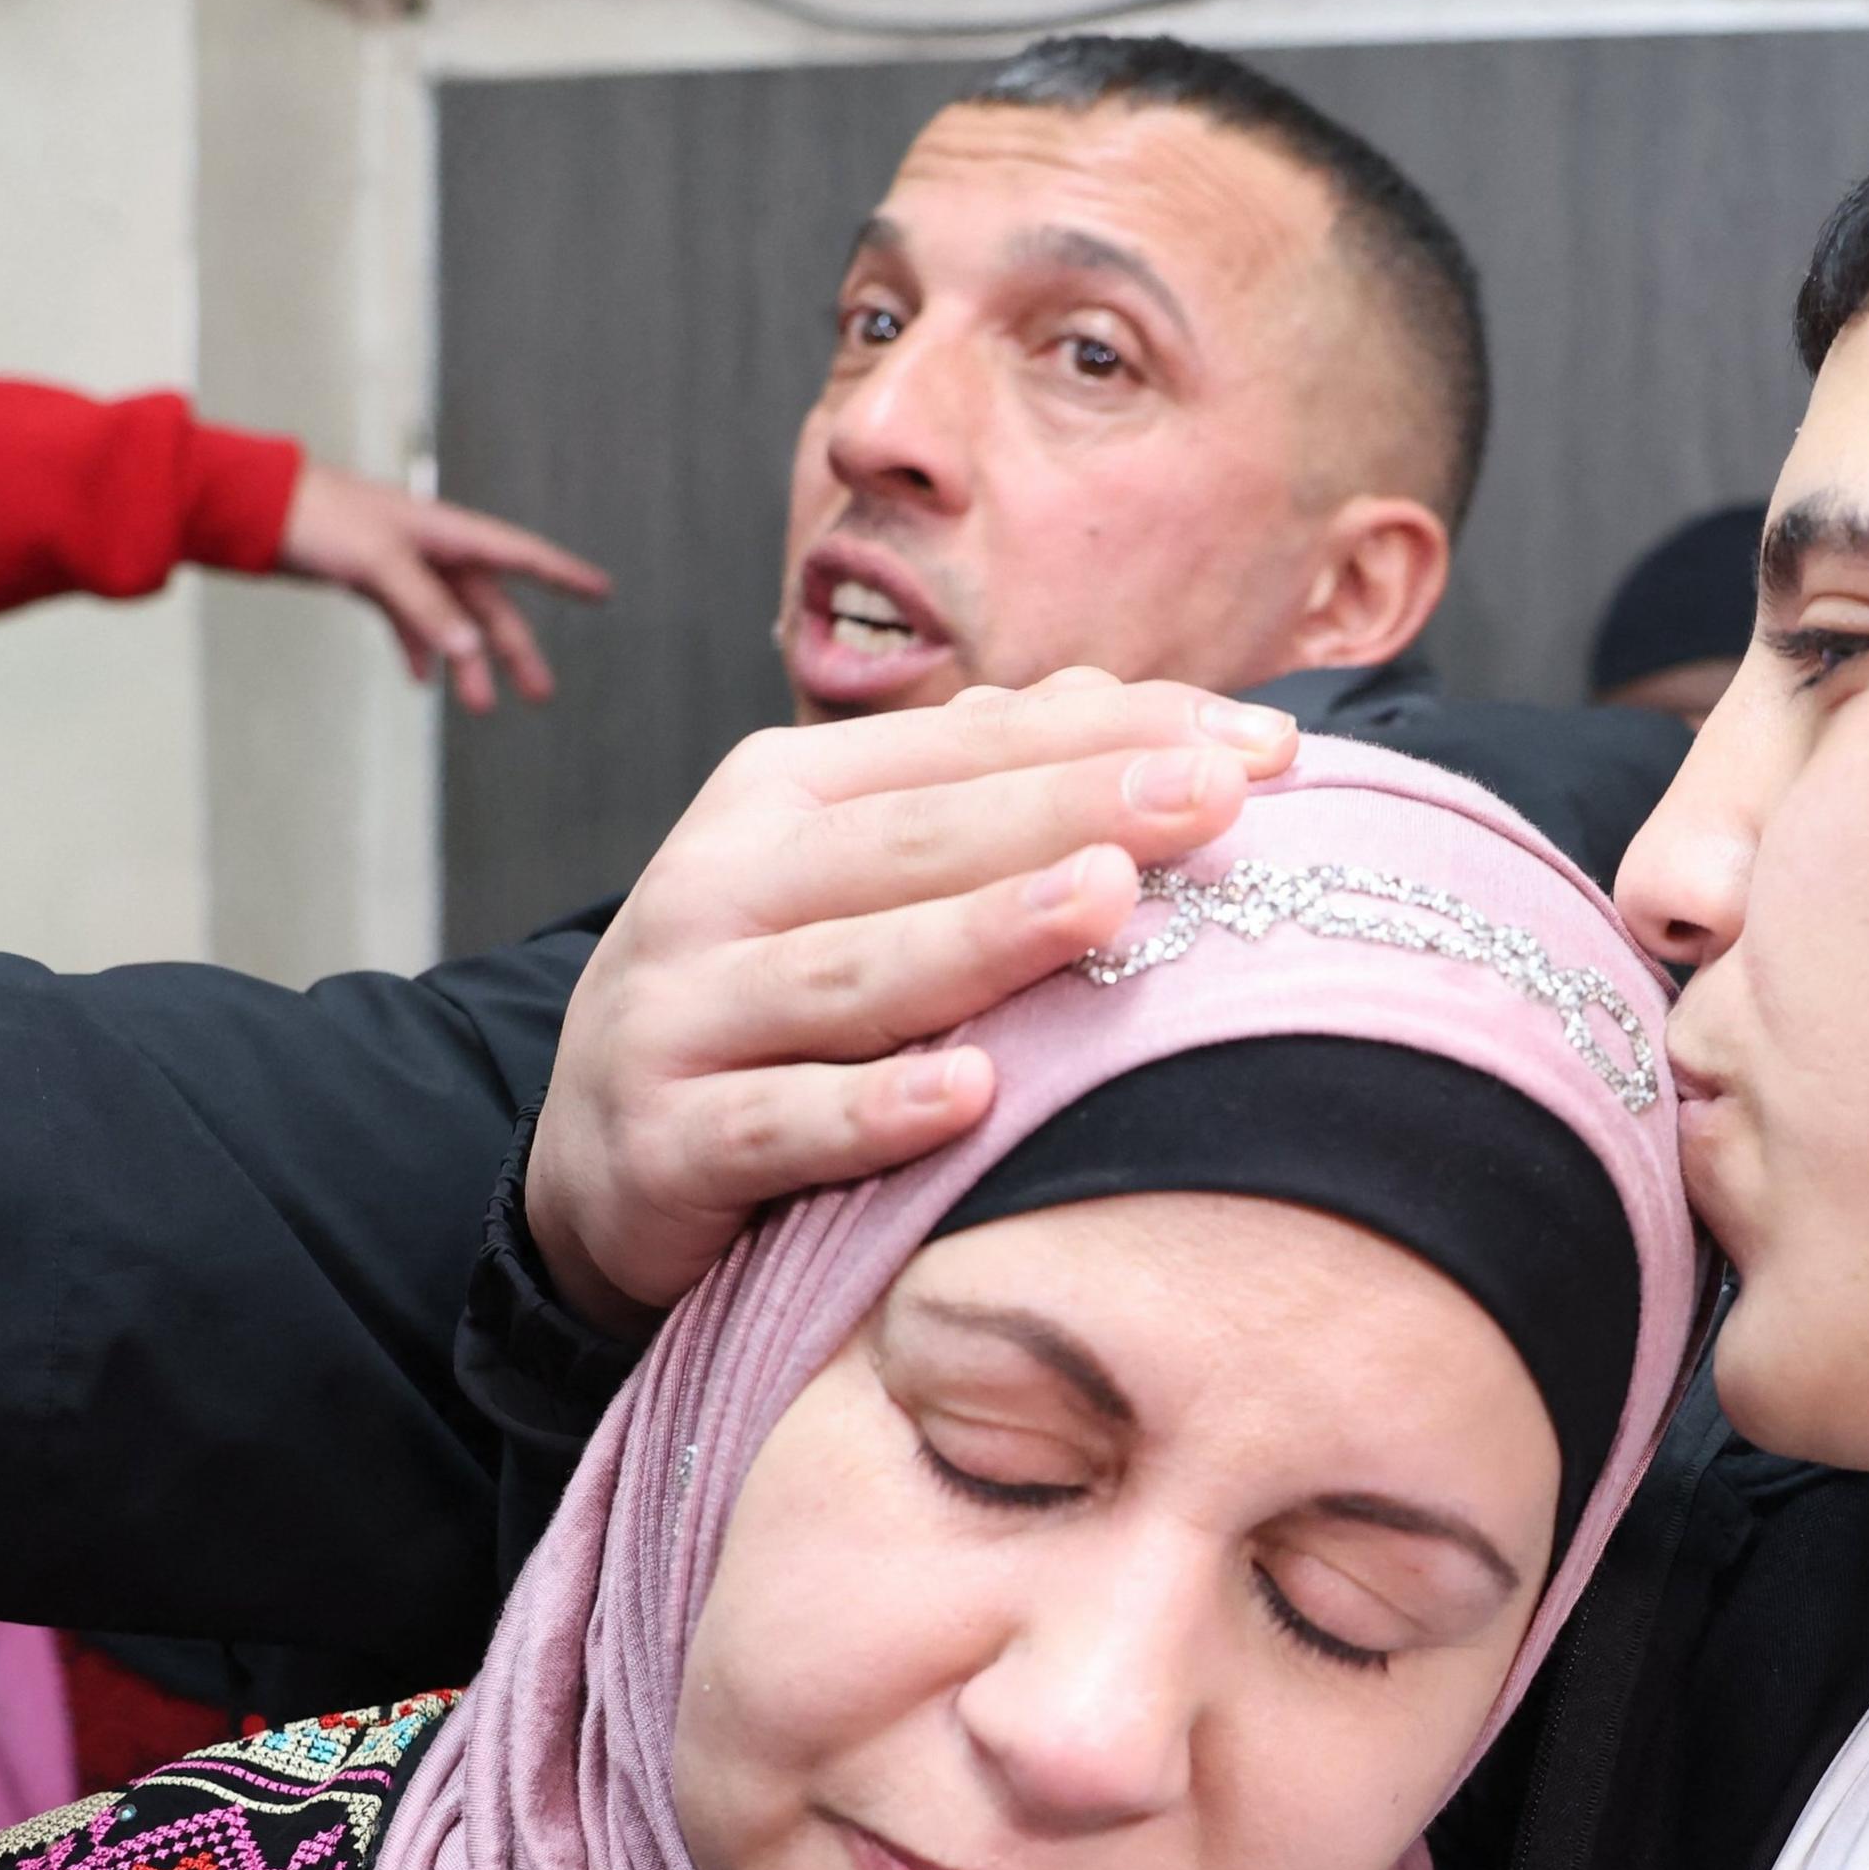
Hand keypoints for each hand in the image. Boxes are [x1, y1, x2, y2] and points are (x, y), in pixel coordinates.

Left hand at [272, 463, 611, 711]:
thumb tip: (470, 652)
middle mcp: (435, 550)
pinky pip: (410, 623)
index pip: (521, 555)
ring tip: (481, 706)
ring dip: (467, 663)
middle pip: (490, 605)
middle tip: (540, 693)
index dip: (564, 574)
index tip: (603, 590)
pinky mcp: (373, 580)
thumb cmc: (319, 516)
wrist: (254, 504)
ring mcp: (405, 567)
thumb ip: (426, 607)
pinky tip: (423, 681)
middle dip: (515, 650)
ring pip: (452, 622)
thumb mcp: (378, 562)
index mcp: (448, 533)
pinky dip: (420, 651)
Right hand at [526, 670, 1300, 1330]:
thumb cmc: (779, 1000)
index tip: (1263, 747)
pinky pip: (780, 1126)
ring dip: (981, 936)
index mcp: (783, 798)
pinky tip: (970, 1098)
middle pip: (918, 842)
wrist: (605, 1159)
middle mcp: (721, 885)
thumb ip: (985, 799)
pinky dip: (870, 1113)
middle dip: (1071, 811)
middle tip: (1210, 797)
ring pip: (852, 973)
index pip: (967, 751)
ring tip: (1104, 899)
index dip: (1112, 738)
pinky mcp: (664, 1144)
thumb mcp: (859, 881)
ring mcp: (681, 1013)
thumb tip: (1134, 710)